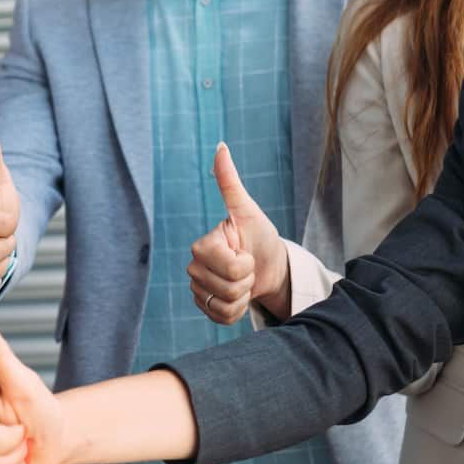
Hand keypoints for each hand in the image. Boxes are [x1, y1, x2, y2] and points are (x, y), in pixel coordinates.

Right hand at [186, 142, 290, 322]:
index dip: (244, 263)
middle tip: (247, 266)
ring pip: (223, 304)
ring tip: (244, 280)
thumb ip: (230, 183)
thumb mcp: (248, 211)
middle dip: (246, 280)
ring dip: (242, 295)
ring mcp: (198, 288)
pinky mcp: (205, 307)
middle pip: (226, 287)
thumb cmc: (259, 236)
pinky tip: (239, 296)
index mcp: (201, 245)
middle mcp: (193, 267)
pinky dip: (236, 310)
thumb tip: (221, 146)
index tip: (245, 250)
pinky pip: (221, 318)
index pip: (227, 266)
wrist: (269, 265)